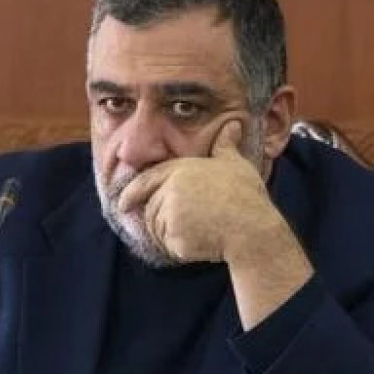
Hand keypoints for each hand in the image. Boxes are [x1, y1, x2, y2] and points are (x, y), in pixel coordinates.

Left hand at [118, 120, 312, 328]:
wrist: (251, 228)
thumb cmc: (246, 196)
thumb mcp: (236, 165)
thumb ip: (225, 146)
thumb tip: (232, 124)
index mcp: (180, 170)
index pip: (145, 182)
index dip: (130, 194)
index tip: (122, 204)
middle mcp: (170, 189)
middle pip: (151, 210)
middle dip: (162, 221)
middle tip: (185, 227)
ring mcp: (170, 213)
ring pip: (158, 230)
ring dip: (172, 235)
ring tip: (200, 233)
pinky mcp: (174, 237)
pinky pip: (169, 246)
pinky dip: (181, 249)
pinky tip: (202, 243)